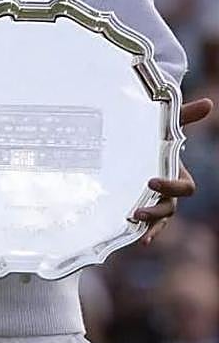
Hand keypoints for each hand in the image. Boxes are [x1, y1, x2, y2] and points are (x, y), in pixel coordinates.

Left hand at [134, 96, 212, 243]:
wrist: (140, 145)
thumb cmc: (157, 136)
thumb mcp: (167, 125)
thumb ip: (184, 116)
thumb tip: (209, 103)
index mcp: (178, 174)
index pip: (184, 187)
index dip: (171, 186)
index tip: (150, 181)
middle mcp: (170, 192)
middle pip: (171, 207)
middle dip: (157, 210)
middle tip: (137, 209)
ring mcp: (158, 201)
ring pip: (160, 218)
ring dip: (150, 223)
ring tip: (133, 221)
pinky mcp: (144, 205)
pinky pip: (150, 224)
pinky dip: (147, 232)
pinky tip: (139, 239)